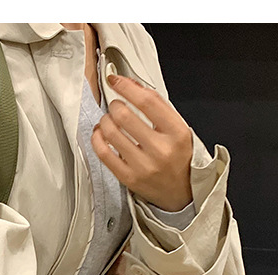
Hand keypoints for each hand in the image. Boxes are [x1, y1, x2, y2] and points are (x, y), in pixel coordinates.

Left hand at [91, 74, 192, 211]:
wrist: (180, 192)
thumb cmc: (177, 157)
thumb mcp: (177, 128)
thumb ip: (157, 107)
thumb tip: (131, 85)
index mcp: (177, 133)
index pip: (147, 102)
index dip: (127, 87)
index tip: (116, 81)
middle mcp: (160, 150)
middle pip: (125, 116)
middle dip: (114, 105)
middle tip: (114, 106)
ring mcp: (143, 166)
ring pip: (112, 133)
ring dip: (104, 121)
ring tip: (107, 120)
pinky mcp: (128, 178)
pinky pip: (104, 154)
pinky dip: (97, 139)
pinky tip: (99, 134)